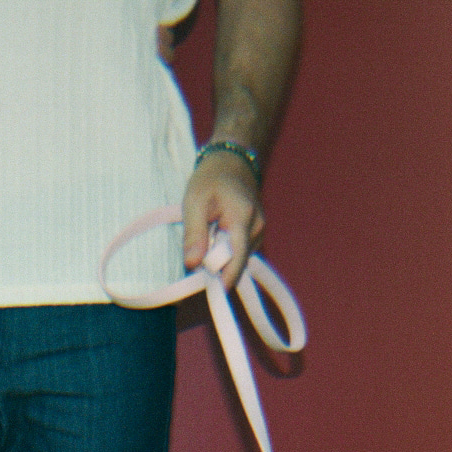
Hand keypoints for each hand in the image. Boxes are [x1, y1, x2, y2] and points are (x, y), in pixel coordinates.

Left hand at [182, 148, 263, 291]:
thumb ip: (194, 235)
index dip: (222, 280)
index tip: (207, 289)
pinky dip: (225, 252)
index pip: (237, 261)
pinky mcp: (256, 235)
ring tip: (206, 239)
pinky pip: (238, 253)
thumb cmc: (210, 179)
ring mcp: (259, 232)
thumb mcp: (194, 203)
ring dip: (220, 259)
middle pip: (236, 263)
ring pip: (237, 260)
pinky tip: (215, 238)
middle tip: (196, 255)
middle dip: (216, 267)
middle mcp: (257, 229)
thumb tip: (192, 265)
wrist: (232, 162)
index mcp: (243, 219)